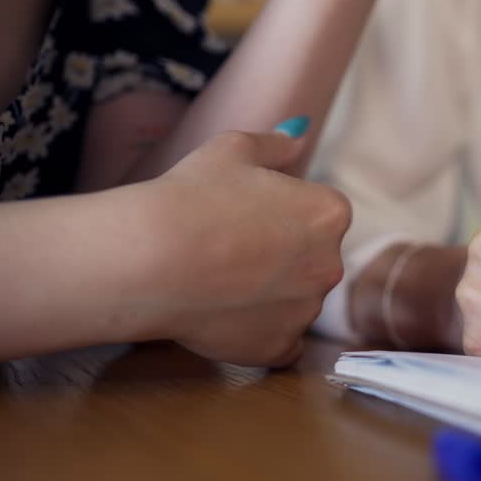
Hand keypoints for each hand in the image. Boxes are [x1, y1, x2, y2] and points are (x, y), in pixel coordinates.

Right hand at [137, 131, 351, 366]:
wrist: (151, 260)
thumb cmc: (191, 196)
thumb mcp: (233, 150)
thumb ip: (276, 144)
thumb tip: (300, 134)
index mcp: (329, 213)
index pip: (320, 211)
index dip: (280, 211)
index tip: (246, 213)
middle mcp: (330, 264)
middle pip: (312, 257)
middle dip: (281, 253)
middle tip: (229, 246)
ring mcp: (306, 311)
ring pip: (295, 299)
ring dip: (269, 292)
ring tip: (219, 280)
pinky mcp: (278, 346)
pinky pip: (280, 341)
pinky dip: (260, 332)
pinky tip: (228, 314)